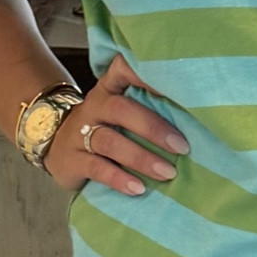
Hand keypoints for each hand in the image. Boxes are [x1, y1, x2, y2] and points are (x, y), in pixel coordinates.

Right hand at [41, 52, 189, 196]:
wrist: (55, 146)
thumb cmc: (104, 128)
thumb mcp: (121, 111)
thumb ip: (150, 107)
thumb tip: (200, 118)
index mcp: (110, 89)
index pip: (124, 69)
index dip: (145, 73)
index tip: (175, 84)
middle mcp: (95, 107)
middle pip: (121, 110)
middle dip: (153, 128)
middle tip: (182, 146)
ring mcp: (80, 133)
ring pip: (110, 141)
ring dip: (141, 158)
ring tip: (167, 172)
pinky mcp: (73, 160)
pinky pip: (96, 168)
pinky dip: (119, 178)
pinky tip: (138, 188)